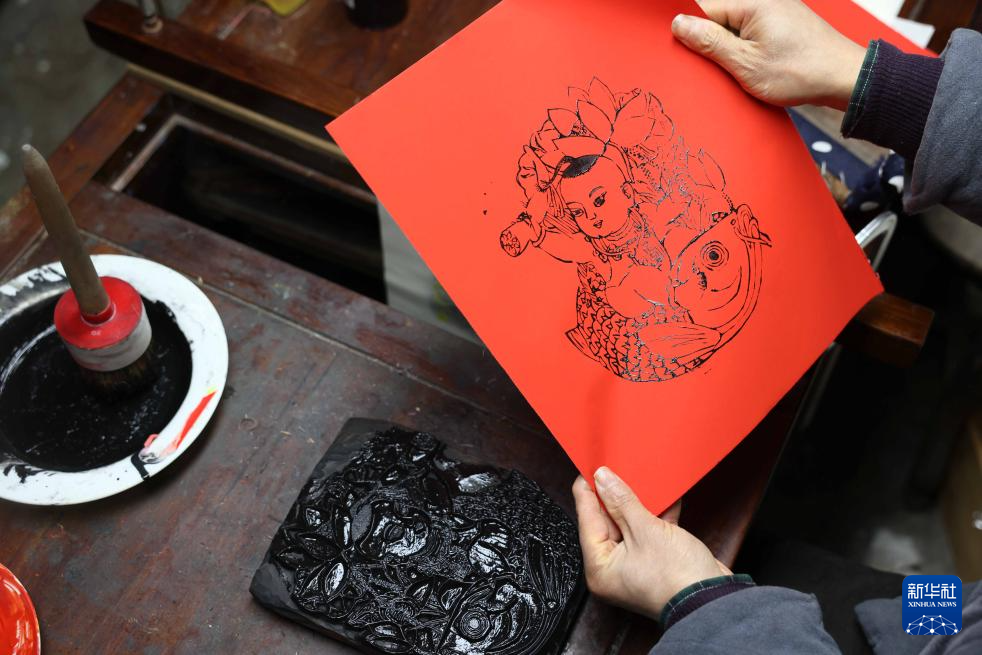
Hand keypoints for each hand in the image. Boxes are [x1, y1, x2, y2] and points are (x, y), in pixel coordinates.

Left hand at [572, 468, 730, 619]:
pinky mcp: (655, 560)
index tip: (590, 468)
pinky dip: (656, 515)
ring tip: (638, 476)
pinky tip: (664, 495)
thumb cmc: (677, 578)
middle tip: (615, 468)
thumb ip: (621, 501)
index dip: (588, 491)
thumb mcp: (645, 530)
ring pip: (630, 524)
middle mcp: (612, 569)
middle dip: (614, 495)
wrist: (714, 600)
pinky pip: (649, 531)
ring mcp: (634, 565)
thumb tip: (603, 479)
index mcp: (599, 567)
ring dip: (638, 502)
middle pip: (607, 521)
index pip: (586, 519)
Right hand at [671, 0, 866, 110]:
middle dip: (709, 42)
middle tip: (714, 67)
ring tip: (738, 69)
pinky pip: (750, 32)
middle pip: (718, 16)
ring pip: (734, 27)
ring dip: (728, 49)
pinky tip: (750, 67)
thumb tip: (679, 23)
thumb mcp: (745, 62)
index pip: (704, 7)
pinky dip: (744, 50)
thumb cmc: (800, 71)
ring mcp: (775, 10)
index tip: (684, 52)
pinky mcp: (782, 23)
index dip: (690, 30)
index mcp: (752, 2)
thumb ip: (709, 42)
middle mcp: (764, 0)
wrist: (844, 78)